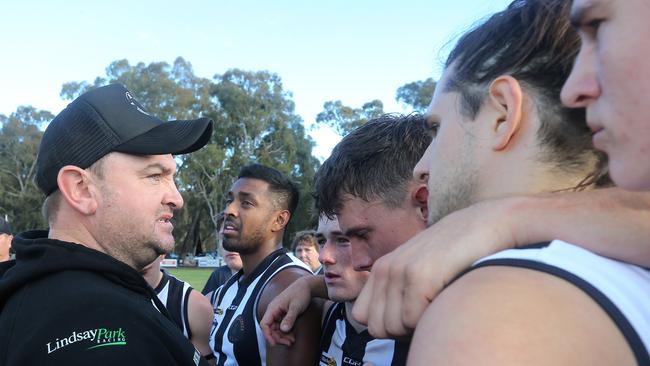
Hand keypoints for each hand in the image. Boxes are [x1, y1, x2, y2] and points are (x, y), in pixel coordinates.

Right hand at [260, 276, 316, 345]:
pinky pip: (281, 326)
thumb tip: (283, 329)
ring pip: (276, 329)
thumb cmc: (300, 294)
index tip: (274, 343)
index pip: (264, 324)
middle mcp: (273, 311)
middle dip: (278, 337)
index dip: (268, 334)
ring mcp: (278, 313)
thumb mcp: (296, 307)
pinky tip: (292, 336)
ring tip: (292, 341)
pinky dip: (286, 332)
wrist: (306, 286)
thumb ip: (289, 318)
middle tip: (288, 343)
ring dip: (282, 336)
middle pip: (270, 328)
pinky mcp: (283, 315)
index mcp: (273, 308)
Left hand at [352, 200, 513, 337]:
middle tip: (426, 317)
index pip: (362, 315)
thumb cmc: (455, 255)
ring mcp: (400, 271)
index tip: (410, 319)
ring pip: (394, 327)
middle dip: (401, 332)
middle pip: (378, 327)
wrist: (484, 225)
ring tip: (435, 308)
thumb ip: (398, 290)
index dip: (385, 325)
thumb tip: (391, 327)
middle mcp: (385, 268)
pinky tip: (444, 302)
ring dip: (416, 328)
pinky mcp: (419, 276)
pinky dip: (429, 322)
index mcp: (381, 268)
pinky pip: (412, 321)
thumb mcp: (418, 268)